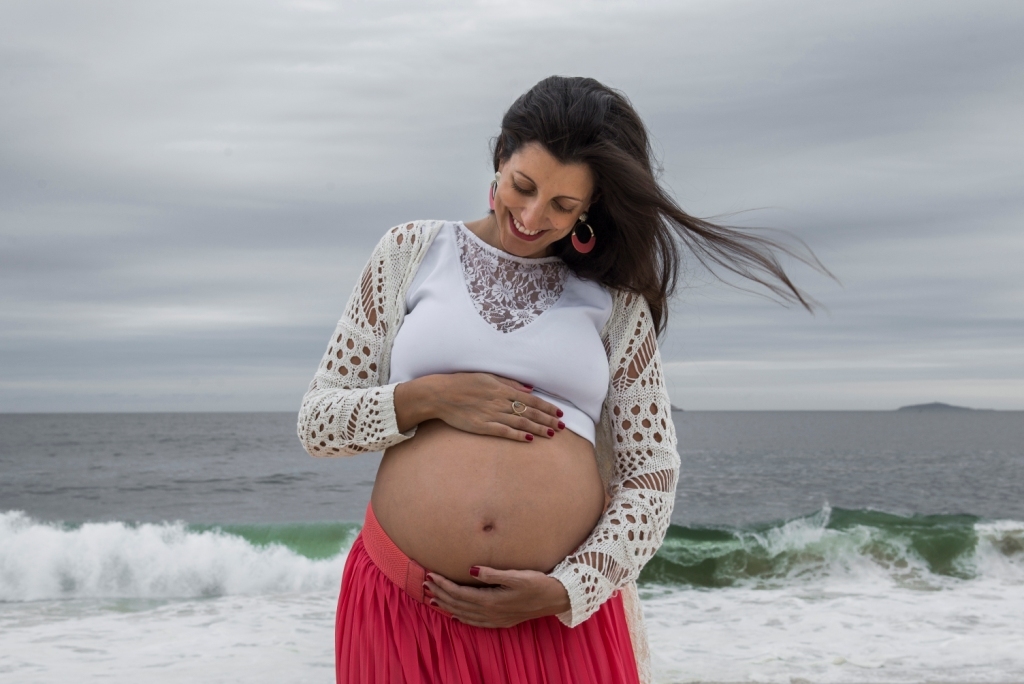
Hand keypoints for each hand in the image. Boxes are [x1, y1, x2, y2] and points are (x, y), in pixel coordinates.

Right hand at [395, 373, 563, 441]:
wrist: (441, 394)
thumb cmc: (463, 383)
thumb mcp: (488, 377)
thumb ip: (510, 383)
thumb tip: (530, 389)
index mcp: (502, 389)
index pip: (531, 399)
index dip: (547, 407)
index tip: (559, 412)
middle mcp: (500, 402)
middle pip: (529, 412)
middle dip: (548, 419)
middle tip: (562, 426)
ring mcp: (491, 415)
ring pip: (520, 423)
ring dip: (538, 429)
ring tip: (552, 434)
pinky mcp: (482, 426)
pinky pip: (504, 432)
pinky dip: (518, 436)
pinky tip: (529, 440)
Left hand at [424, 567, 570, 627]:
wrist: (555, 599)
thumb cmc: (537, 583)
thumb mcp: (516, 575)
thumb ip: (492, 573)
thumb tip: (470, 569)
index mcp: (491, 600)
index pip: (459, 592)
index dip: (443, 584)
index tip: (431, 575)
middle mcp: (490, 612)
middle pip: (458, 603)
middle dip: (440, 593)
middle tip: (425, 583)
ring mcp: (495, 619)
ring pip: (464, 613)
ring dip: (447, 605)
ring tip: (432, 598)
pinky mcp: (501, 621)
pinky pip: (475, 622)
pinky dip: (462, 618)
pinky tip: (456, 616)